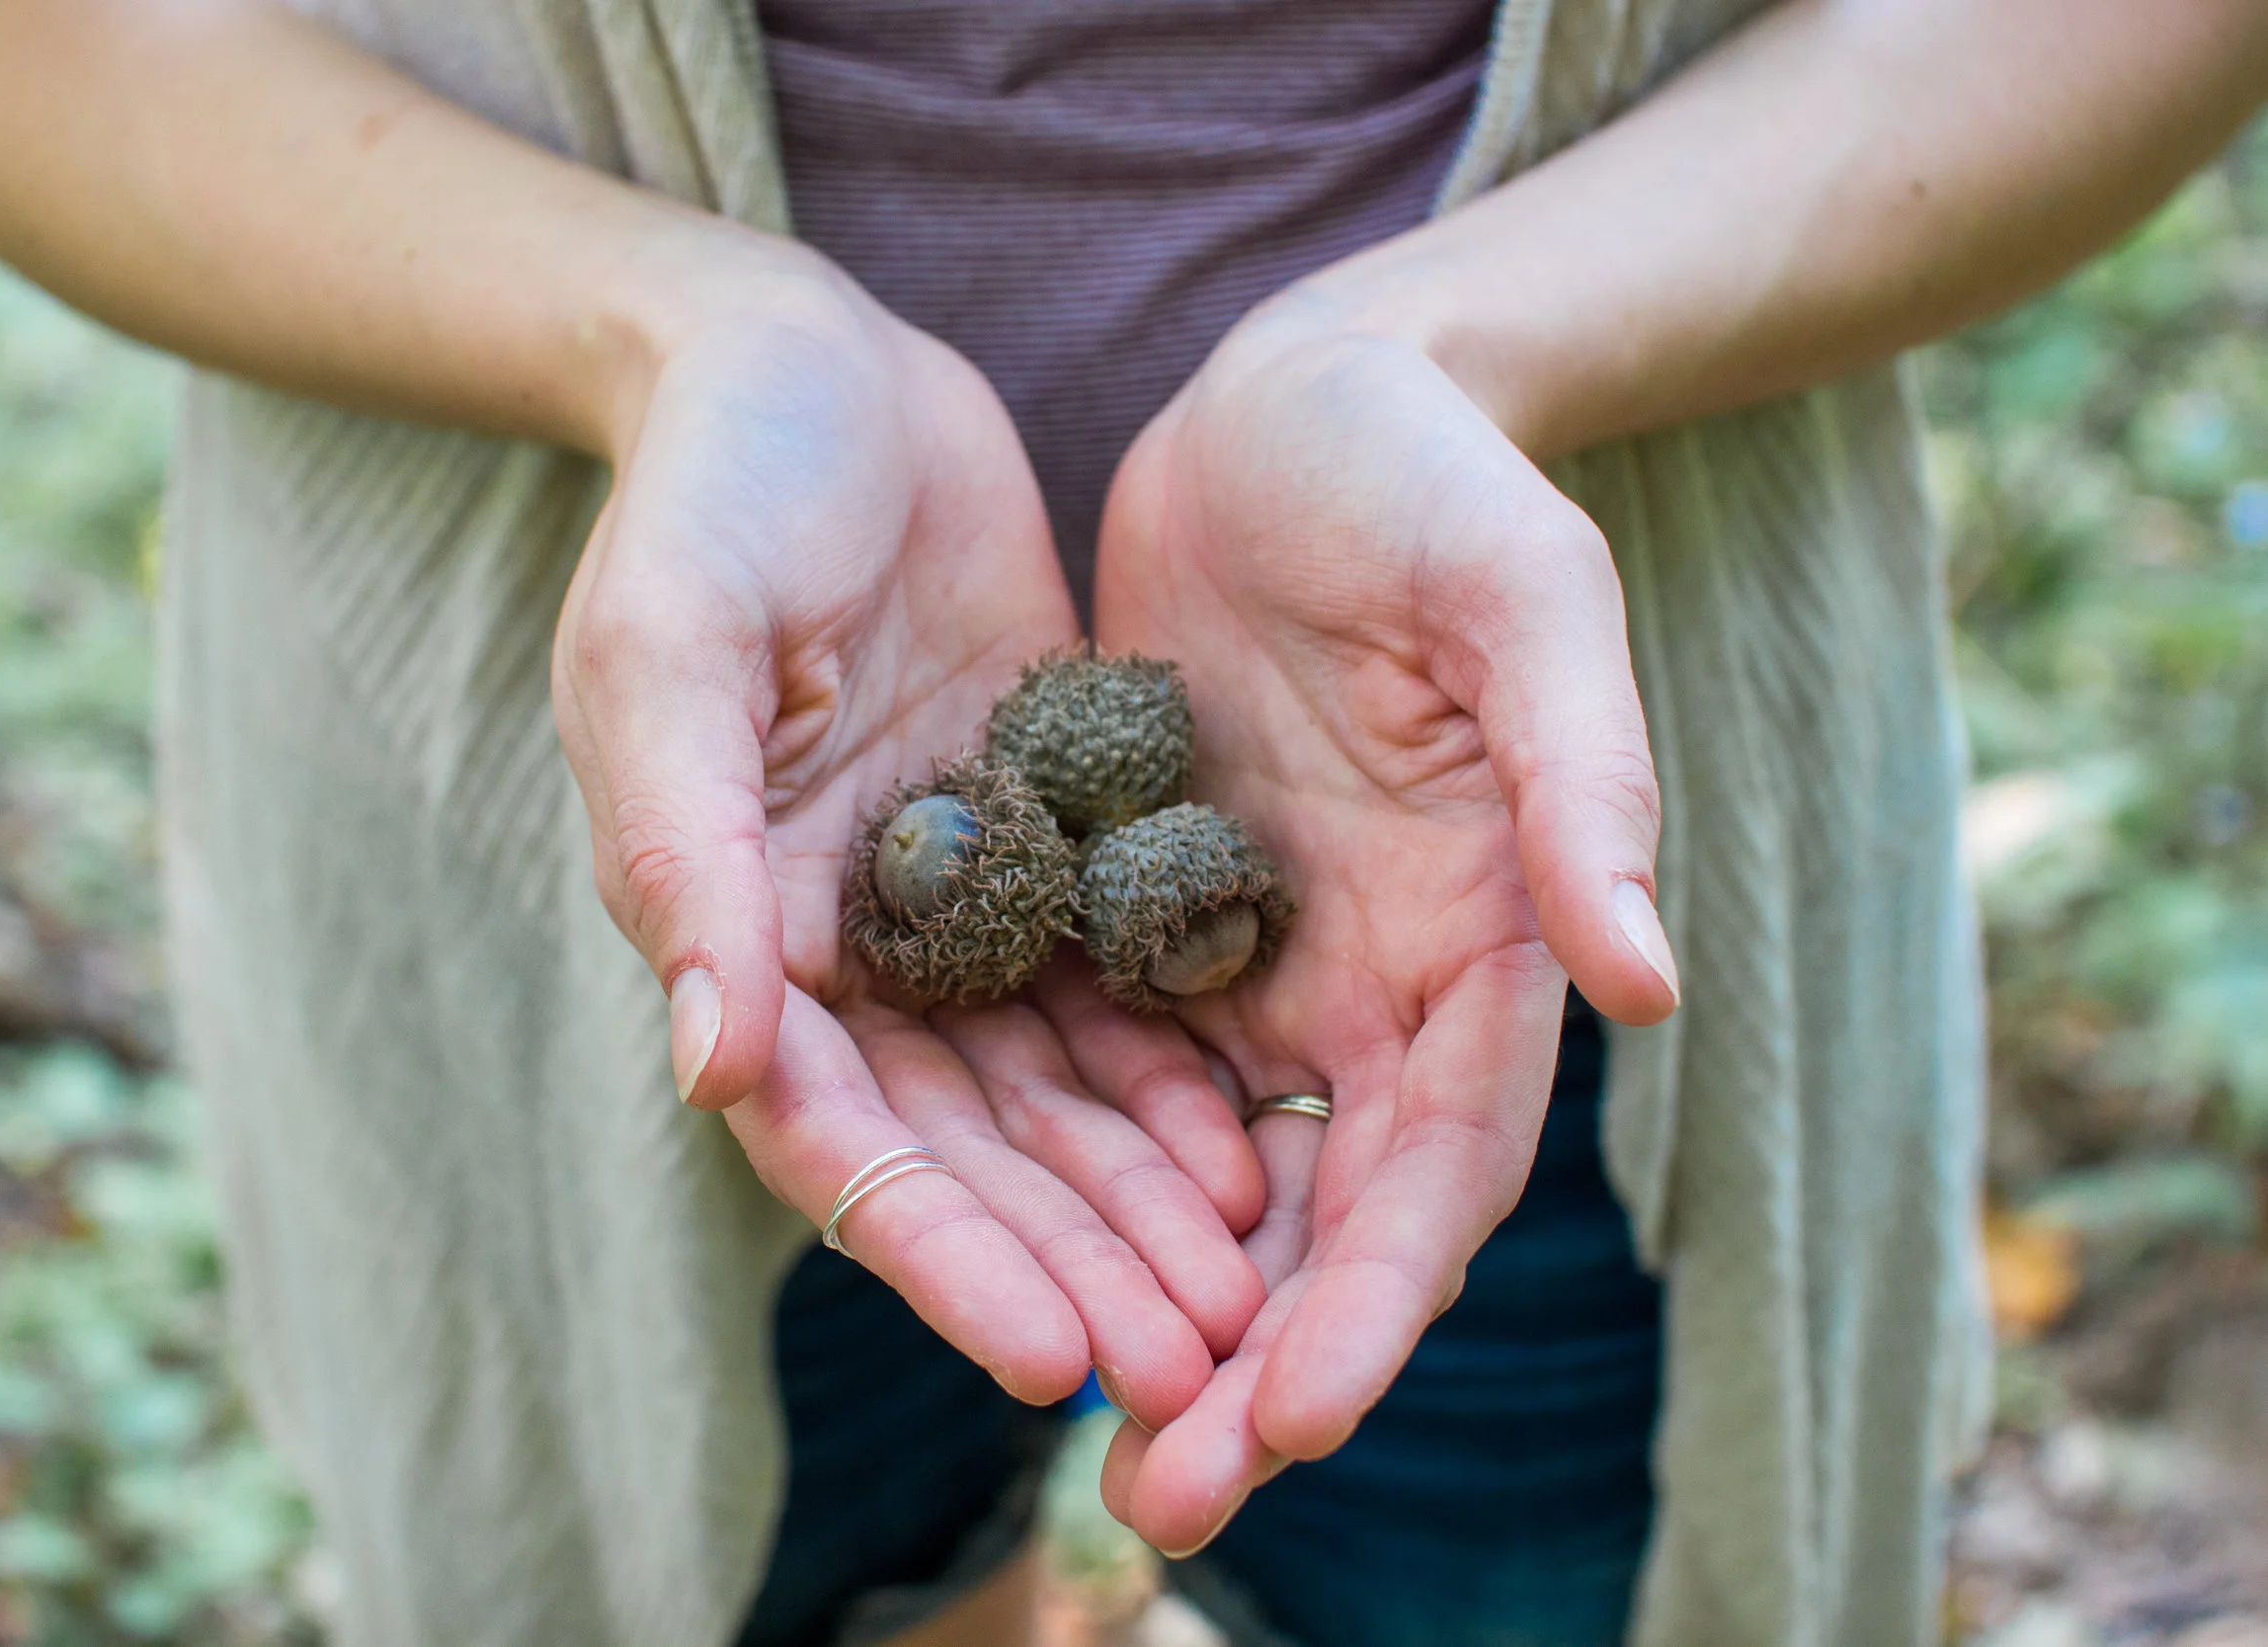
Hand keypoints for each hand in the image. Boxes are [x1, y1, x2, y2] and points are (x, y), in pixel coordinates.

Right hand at [551, 244, 1261, 1424]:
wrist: (810, 367)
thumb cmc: (710, 491)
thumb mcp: (670, 645)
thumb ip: (685, 847)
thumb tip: (710, 1063)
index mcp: (733, 931)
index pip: (840, 1141)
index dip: (945, 1257)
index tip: (1053, 1363)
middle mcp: (843, 953)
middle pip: (964, 1155)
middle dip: (1072, 1266)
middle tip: (1194, 1377)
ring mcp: (951, 905)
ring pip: (1053, 1098)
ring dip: (1142, 1205)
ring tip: (1255, 1305)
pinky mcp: (1043, 844)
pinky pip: (1118, 988)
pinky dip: (1181, 1074)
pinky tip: (1267, 1150)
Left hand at [1088, 289, 1679, 1546]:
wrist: (1304, 396)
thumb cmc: (1433, 477)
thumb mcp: (1523, 599)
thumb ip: (1586, 786)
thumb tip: (1651, 992)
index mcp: (1482, 935)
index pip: (1435, 1162)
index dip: (1373, 1299)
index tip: (1293, 1421)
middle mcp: (1371, 975)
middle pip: (1320, 1214)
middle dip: (1256, 1362)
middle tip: (1162, 1503)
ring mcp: (1253, 949)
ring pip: (1211, 1176)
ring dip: (1156, 1307)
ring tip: (1077, 1429)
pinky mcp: (1147, 902)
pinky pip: (1108, 1069)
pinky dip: (1076, 1175)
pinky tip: (1001, 1251)